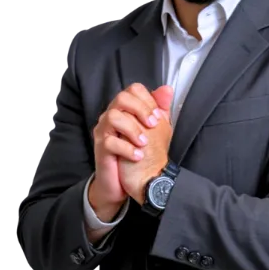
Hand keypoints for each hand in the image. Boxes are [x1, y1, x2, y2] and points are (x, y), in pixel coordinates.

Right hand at [89, 83, 170, 221]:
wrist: (131, 181)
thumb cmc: (141, 152)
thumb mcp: (156, 129)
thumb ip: (160, 109)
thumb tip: (167, 89)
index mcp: (125, 109)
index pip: (133, 90)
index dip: (148, 100)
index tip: (158, 117)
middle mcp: (112, 116)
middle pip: (122, 97)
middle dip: (141, 110)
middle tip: (153, 125)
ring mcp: (104, 131)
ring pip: (113, 116)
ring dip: (133, 129)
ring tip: (144, 143)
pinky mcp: (100, 148)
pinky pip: (109, 142)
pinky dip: (127, 149)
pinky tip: (138, 156)